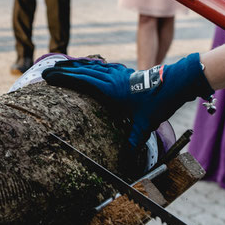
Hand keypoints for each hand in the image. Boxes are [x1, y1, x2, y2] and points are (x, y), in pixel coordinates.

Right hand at [42, 53, 213, 149]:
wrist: (177, 83)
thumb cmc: (160, 102)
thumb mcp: (146, 123)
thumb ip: (135, 139)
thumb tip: (129, 159)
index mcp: (111, 89)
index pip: (82, 80)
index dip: (64, 78)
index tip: (49, 76)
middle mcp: (112, 78)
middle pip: (83, 71)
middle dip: (63, 71)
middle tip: (47, 71)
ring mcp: (119, 73)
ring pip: (92, 66)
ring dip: (76, 65)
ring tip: (62, 66)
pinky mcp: (126, 72)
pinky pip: (103, 66)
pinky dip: (92, 65)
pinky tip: (89, 66)